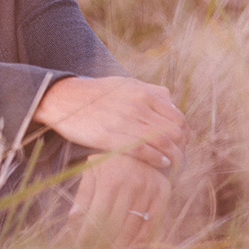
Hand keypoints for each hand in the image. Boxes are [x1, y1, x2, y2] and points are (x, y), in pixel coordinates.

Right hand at [33, 75, 186, 170]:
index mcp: (142, 92)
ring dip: (172, 156)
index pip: (177, 116)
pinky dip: (156, 159)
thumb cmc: (96, 94)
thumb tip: (170, 100)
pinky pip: (143, 150)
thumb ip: (149, 90)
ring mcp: (124, 120)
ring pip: (162, 141)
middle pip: (174, 130)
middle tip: (179, 157)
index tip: (182, 144)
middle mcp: (137, 105)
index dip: (184, 133)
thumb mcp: (125, 83)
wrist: (63, 99)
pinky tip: (160, 164)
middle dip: (181, 146)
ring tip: (172, 165)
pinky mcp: (111, 136)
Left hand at [66, 152, 172, 248]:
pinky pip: (153, 223)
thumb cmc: (112, 158)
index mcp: (111, 178)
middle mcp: (131, 184)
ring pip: (134, 227)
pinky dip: (143, 241)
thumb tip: (72, 220)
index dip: (88, 235)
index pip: (97, 215)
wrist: (144, 141)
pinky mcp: (163, 194)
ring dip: (121, 247)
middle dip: (102, 245)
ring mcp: (149, 189)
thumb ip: (85, 194)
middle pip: (115, 224)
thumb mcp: (94, 169)